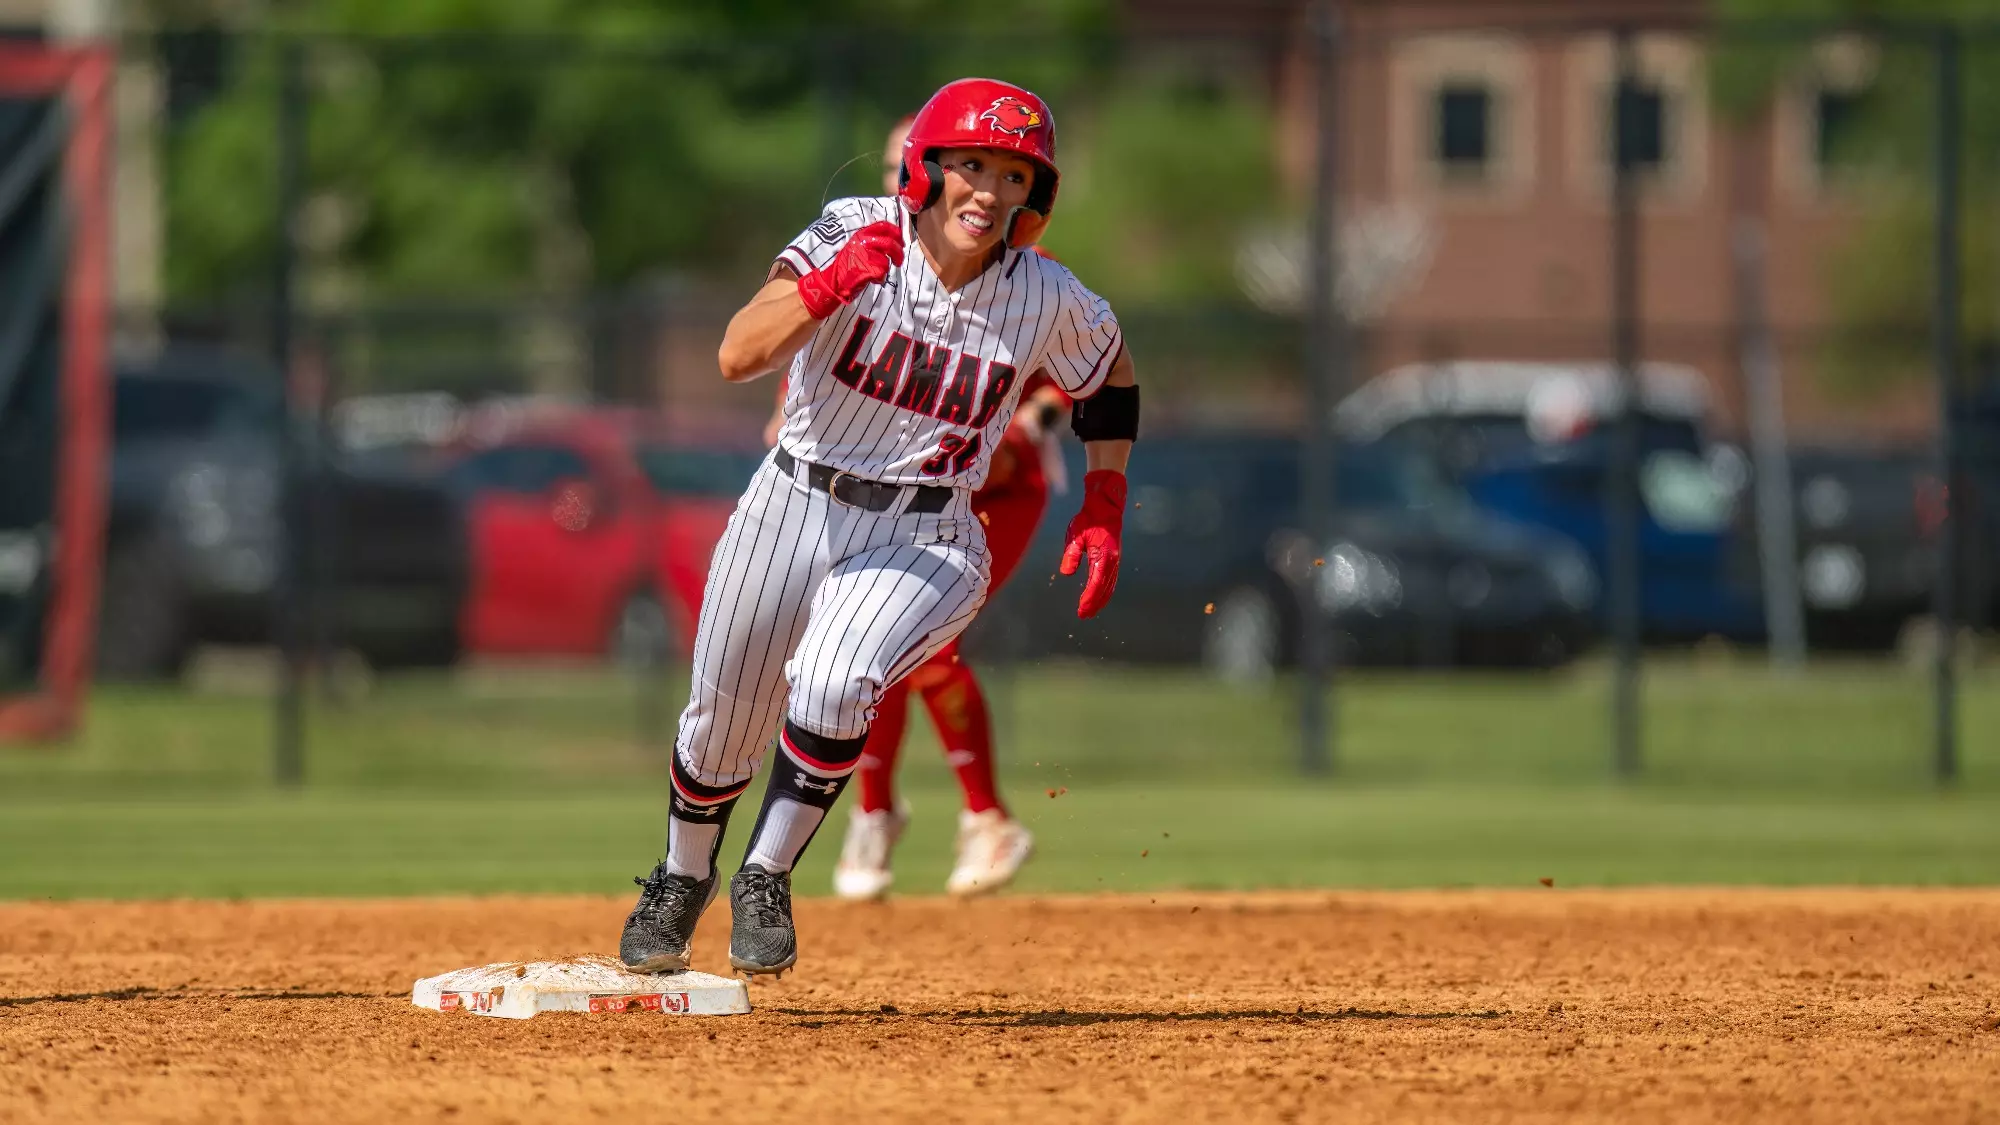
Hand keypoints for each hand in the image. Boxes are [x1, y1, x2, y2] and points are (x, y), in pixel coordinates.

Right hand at [796, 221, 903, 318]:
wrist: (831, 280)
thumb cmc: (843, 264)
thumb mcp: (855, 246)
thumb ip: (869, 242)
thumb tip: (889, 240)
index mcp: (861, 234)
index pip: (883, 226)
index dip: (896, 232)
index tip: (901, 240)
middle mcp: (864, 242)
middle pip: (889, 243)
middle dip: (898, 252)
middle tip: (899, 260)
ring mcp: (866, 255)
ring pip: (886, 260)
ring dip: (886, 268)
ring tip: (880, 273)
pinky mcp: (868, 268)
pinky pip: (881, 273)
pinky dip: (879, 278)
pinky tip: (872, 280)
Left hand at [1058, 470, 1126, 618]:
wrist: (1105, 508)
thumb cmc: (1089, 520)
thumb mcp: (1075, 535)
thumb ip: (1071, 554)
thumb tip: (1066, 573)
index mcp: (1103, 556)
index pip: (1095, 583)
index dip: (1089, 598)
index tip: (1081, 609)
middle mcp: (1113, 561)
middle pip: (1104, 589)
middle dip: (1094, 604)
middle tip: (1084, 616)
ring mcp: (1115, 561)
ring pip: (1109, 586)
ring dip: (1100, 600)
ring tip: (1089, 611)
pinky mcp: (1114, 560)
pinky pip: (1110, 580)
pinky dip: (1105, 592)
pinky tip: (1098, 598)